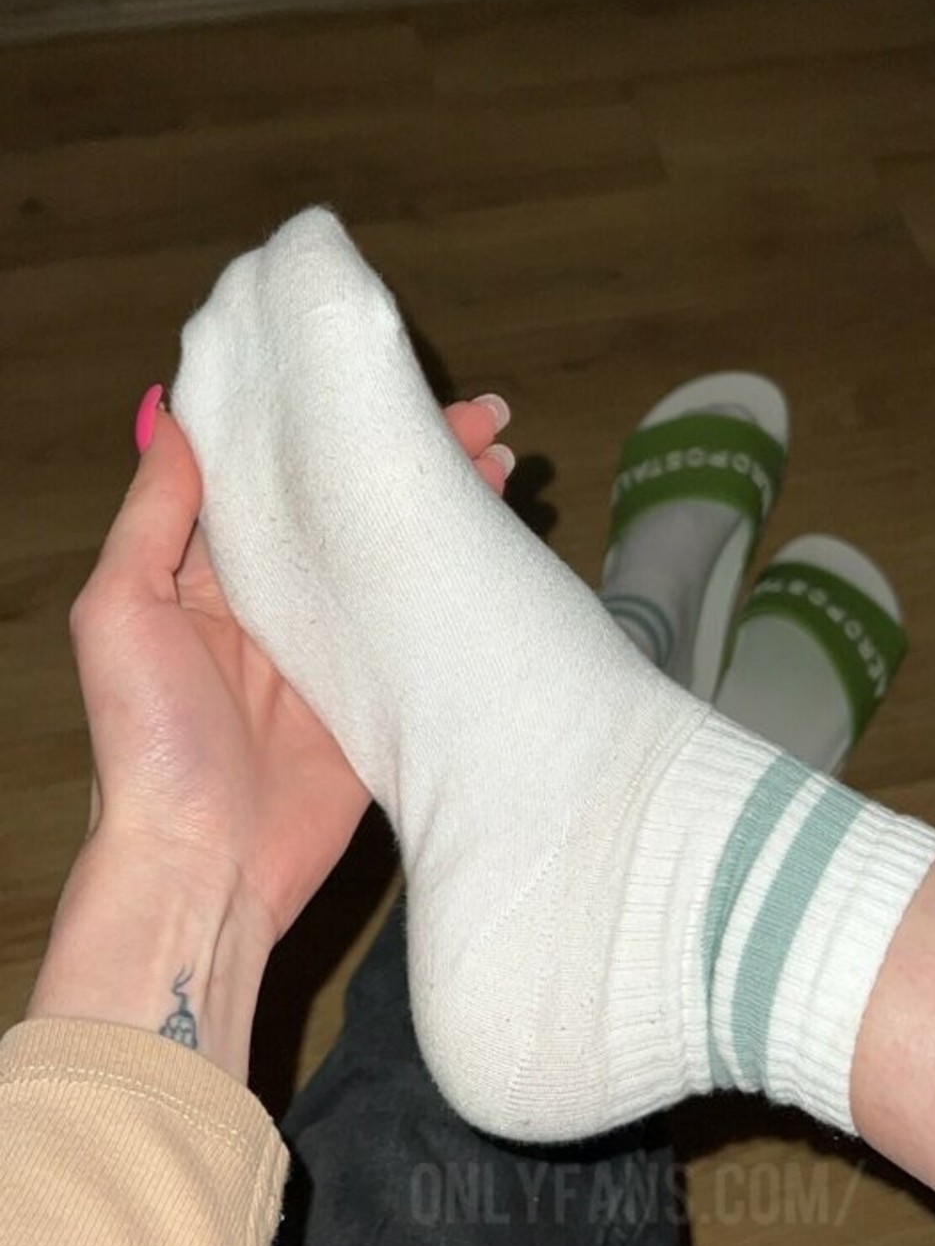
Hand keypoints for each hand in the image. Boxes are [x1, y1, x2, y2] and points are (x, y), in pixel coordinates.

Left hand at [27, 388, 512, 1075]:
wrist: (202, 867)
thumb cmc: (147, 741)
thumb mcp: (119, 610)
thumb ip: (155, 514)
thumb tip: (179, 412)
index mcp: (212, 571)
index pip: (280, 475)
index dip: (327, 425)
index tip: (378, 378)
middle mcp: (280, 599)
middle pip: (352, 506)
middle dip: (410, 457)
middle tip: (480, 415)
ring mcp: (337, 646)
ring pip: (398, 553)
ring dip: (448, 505)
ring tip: (504, 460)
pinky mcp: (382, 693)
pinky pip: (427, 623)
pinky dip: (465, 578)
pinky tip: (499, 538)